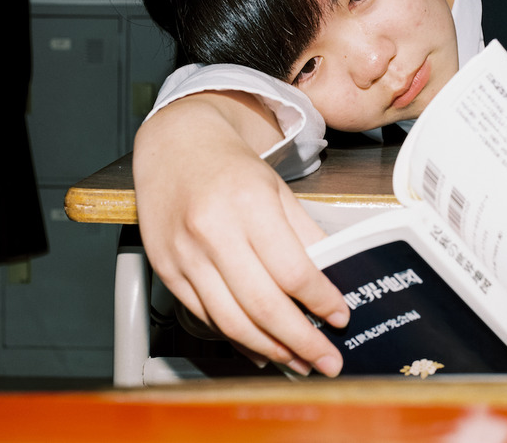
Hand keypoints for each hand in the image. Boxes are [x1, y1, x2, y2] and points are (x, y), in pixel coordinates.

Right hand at [133, 91, 349, 376]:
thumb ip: (305, 234)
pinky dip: (236, 338)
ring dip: (270, 349)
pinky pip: (205, 317)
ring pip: (231, 321)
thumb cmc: (230, 166)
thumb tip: (332, 281)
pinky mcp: (165, 271)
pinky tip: (261, 347)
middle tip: (327, 361)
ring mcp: (184, 255)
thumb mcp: (278, 189)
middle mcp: (212, 232)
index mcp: (249, 205)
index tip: (341, 317)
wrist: (176, 144)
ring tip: (298, 360)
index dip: (321, 301)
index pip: (293, 270)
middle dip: (301, 341)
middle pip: (263, 305)